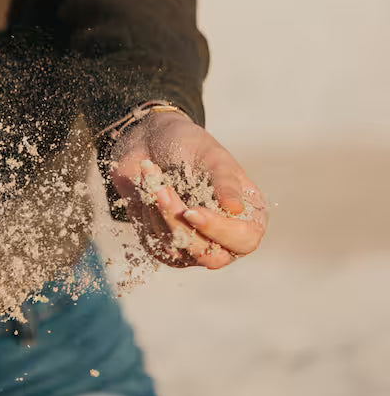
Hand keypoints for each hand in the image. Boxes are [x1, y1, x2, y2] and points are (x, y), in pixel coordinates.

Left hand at [106, 110, 266, 269]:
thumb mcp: (212, 157)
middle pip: (210, 255)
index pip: (244, 241)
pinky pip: (155, 244)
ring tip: (152, 176)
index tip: (191, 211)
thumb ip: (225, 182)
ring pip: (178, 250)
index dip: (219, 231)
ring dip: (159, 213)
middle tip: (161, 190)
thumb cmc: (190, 145)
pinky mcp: (167, 245)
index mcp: (249, 215)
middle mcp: (225, 237)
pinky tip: (148, 188)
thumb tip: (236, 208)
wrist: (153, 139)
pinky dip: (147, 215)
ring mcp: (196, 244)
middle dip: (181, 224)